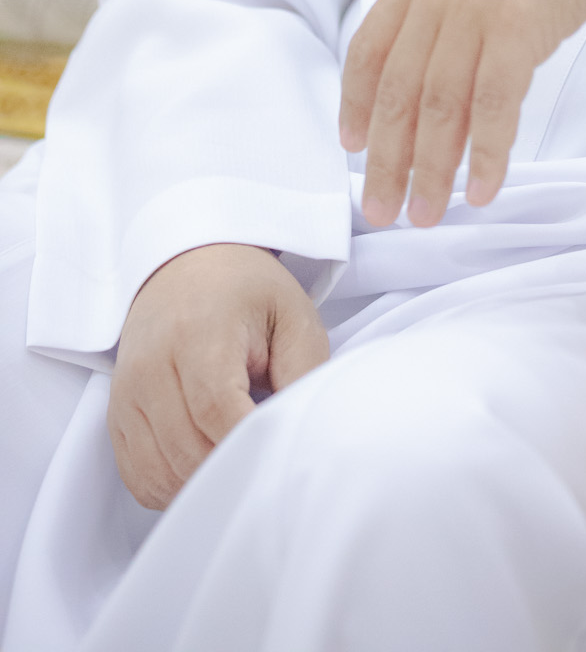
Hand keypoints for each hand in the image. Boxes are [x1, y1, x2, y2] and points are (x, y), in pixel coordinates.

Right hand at [108, 243, 328, 509]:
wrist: (189, 266)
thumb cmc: (248, 292)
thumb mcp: (293, 316)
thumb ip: (304, 374)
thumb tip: (303, 433)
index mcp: (198, 332)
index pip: (217, 412)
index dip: (249, 443)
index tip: (279, 449)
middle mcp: (151, 365)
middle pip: (188, 450)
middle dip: (232, 466)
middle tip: (265, 454)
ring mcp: (127, 393)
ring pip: (161, 472)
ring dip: (203, 481)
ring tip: (237, 456)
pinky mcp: (116, 414)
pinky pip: (139, 476)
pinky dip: (172, 486)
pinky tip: (203, 463)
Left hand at [340, 0, 585, 224]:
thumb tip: (454, 31)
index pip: (370, 49)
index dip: (357, 104)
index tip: (352, 145)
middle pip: (398, 93)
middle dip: (386, 159)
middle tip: (380, 209)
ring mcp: (476, 10)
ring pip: (439, 109)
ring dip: (430, 170)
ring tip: (427, 213)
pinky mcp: (520, 26)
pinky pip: (494, 105)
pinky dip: (487, 153)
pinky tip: (484, 187)